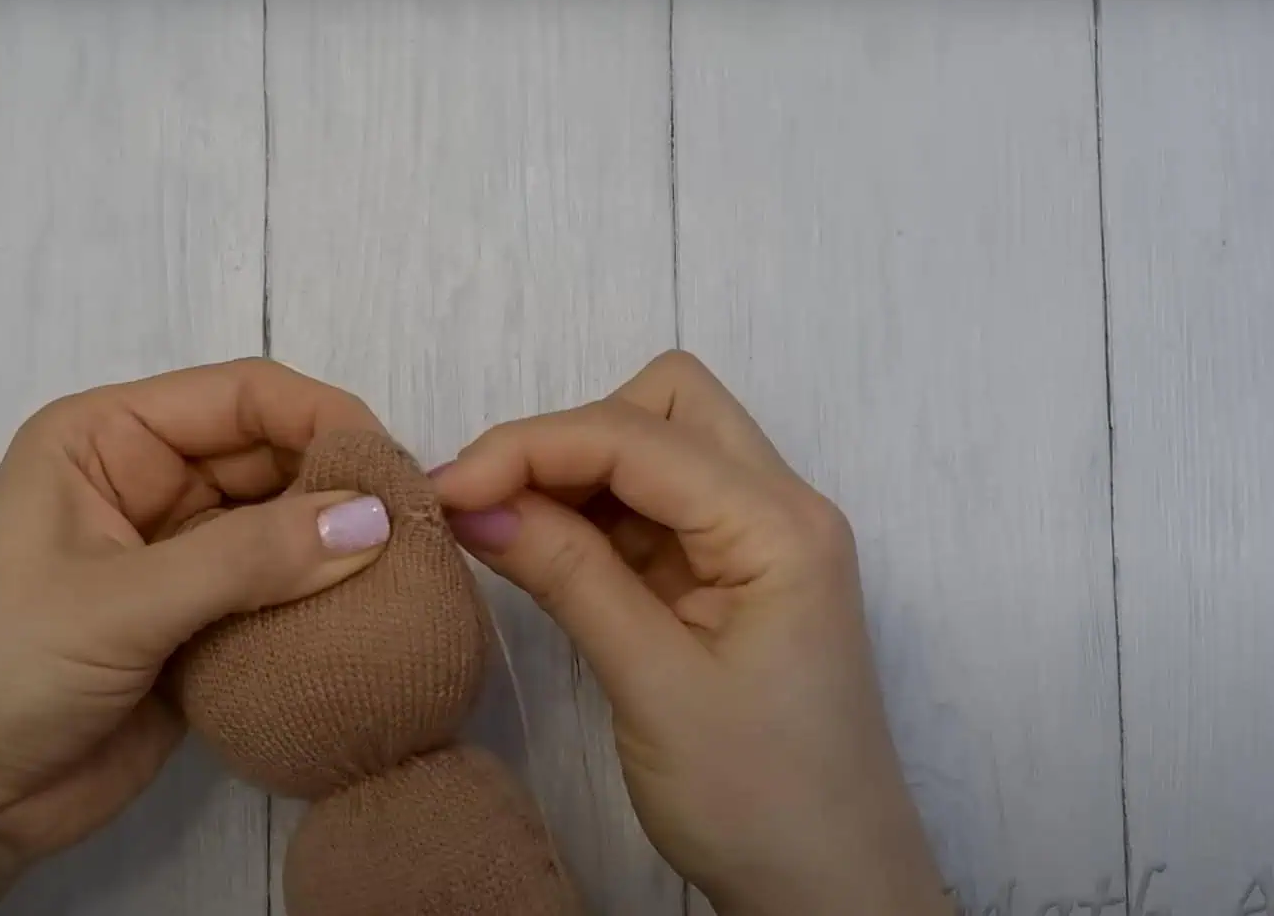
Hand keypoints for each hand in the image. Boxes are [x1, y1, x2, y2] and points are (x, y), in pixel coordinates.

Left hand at [0, 358, 395, 854]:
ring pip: (283, 530)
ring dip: (339, 551)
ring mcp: (177, 560)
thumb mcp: (119, 601)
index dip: (321, 418)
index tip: (394, 467)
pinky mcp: (200, 630)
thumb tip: (376, 520)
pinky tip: (374, 620)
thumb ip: (250, 559)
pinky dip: (323, 607)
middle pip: (272, 458)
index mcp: (107, 439)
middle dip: (340, 485)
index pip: (240, 397)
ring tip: (413, 575)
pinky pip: (279, 598)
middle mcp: (148, 485)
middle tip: (419, 527)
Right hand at [433, 352, 946, 915]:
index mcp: (780, 526)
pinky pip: (655, 512)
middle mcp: (780, 509)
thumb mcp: (651, 683)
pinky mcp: (731, 579)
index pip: (639, 435)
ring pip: (658, 450)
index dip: (532, 446)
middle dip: (571, 437)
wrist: (828, 889)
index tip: (446, 489)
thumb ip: (566, 574)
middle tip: (492, 506)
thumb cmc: (758, 798)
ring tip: (505, 536)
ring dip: (578, 476)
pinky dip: (594, 518)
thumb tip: (469, 497)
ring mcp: (759, 542)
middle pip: (666, 406)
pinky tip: (544, 555)